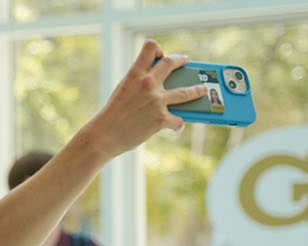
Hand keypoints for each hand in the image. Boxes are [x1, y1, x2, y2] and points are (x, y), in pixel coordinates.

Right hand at [77, 40, 208, 154]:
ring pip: (186, 92)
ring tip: (202, 90)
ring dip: (197, 90)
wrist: (104, 135)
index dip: (159, 49)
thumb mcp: (123, 89)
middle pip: (172, 63)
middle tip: (186, 61)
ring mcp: (156, 100)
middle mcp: (147, 83)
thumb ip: (139, 81)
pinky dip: (178, 124)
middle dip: (182, 60)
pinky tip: (176, 126)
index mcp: (135, 73)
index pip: (151, 47)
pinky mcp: (161, 118)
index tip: (162, 56)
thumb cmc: (113, 113)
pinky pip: (178, 120)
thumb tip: (159, 82)